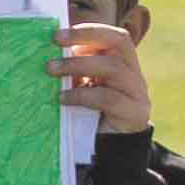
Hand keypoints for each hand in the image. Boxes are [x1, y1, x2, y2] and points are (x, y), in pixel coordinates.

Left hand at [57, 19, 152, 139]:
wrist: (108, 152)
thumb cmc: (89, 117)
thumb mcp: (81, 89)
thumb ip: (73, 73)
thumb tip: (46, 54)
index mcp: (123, 64)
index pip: (113, 36)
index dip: (88, 31)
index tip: (58, 35)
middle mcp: (134, 74)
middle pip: (119, 42)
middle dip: (85, 37)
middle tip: (55, 42)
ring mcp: (138, 93)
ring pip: (114, 68)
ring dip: (79, 65)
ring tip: (51, 70)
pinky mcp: (135, 113)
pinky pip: (109, 98)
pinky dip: (82, 95)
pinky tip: (62, 99)